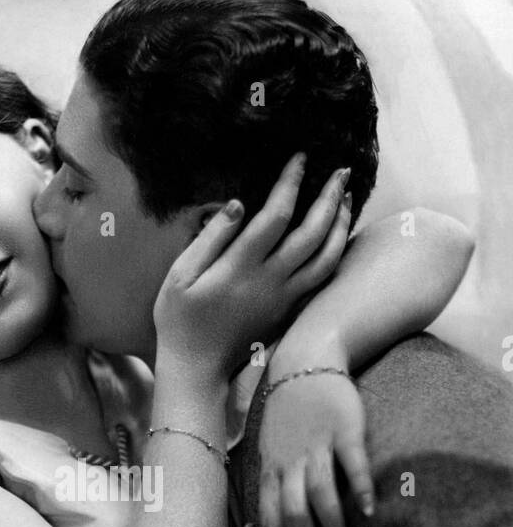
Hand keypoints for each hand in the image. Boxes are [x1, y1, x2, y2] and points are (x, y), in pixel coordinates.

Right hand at [153, 153, 352, 378]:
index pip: (276, 216)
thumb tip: (237, 204)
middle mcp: (270, 281)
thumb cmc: (180, 320)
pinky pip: (322, 279)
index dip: (291, 183)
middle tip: (342, 170)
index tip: (300, 158)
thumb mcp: (180, 276)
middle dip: (331, 198)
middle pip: (313, 233)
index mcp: (240, 267)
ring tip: (347, 198)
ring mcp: (284, 299)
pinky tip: (338, 235)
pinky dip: (336, 253)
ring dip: (341, 225)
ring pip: (327, 258)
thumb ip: (210, 239)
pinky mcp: (289, 312)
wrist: (197, 369)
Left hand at [257, 373, 374, 526]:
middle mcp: (288, 461)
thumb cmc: (290, 414)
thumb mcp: (268, 449)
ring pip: (319, 497)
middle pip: (294, 518)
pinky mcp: (343, 428)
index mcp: (269, 471)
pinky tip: (369, 513)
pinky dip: (360, 489)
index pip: (270, 524)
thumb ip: (270, 484)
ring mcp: (316, 444)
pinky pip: (350, 462)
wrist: (308, 360)